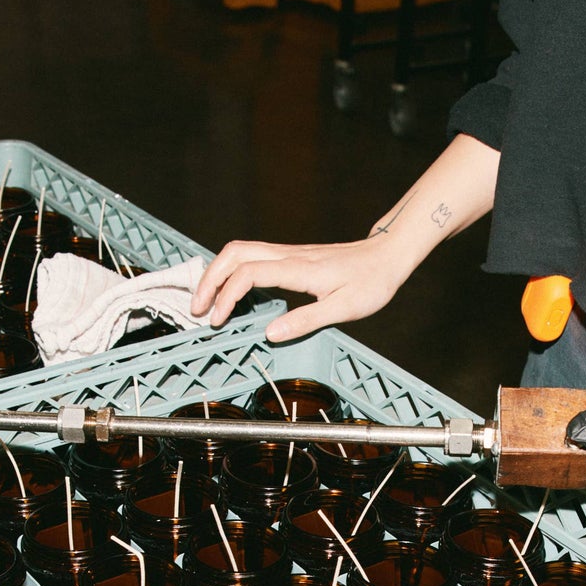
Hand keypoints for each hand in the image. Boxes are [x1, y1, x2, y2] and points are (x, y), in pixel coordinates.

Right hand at [190, 235, 415, 341]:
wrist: (387, 256)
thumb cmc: (371, 282)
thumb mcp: (344, 308)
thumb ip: (306, 321)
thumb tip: (270, 334)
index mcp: (299, 269)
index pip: (248, 274)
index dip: (227, 295)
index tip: (218, 320)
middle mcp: (289, 256)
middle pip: (234, 253)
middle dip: (209, 279)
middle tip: (198, 309)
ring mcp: (288, 253)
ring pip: (239, 250)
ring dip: (217, 272)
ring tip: (207, 302)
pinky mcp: (291, 257)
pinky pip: (251, 256)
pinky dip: (231, 271)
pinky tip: (231, 292)